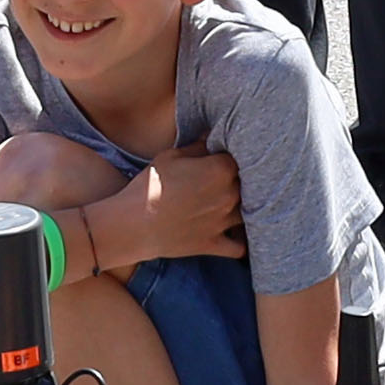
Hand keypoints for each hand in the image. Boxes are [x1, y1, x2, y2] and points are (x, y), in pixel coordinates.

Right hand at [91, 148, 243, 274]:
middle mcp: (230, 195)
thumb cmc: (150, 185)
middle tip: (225, 178)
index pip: (242, 157)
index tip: (224, 157)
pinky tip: (234, 233)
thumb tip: (213, 137)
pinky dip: (240, 241)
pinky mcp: (214, 243)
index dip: (232, 156)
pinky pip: (240, 247)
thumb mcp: (171, 156)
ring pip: (250, 212)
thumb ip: (198, 145)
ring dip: (245, 207)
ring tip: (233, 202)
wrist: (134, 224)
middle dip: (241, 179)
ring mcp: (224, 222)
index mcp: (221, 169)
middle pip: (250, 183)